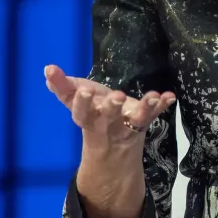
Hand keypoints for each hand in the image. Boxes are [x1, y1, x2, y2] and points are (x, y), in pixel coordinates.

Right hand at [45, 64, 175, 151]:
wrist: (111, 147)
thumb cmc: (92, 114)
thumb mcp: (76, 102)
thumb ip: (64, 88)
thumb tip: (48, 69)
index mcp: (87, 117)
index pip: (80, 111)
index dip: (81, 102)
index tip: (83, 90)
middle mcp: (106, 124)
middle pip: (108, 117)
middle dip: (112, 107)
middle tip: (118, 95)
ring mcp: (126, 126)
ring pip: (135, 120)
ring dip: (144, 108)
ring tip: (152, 97)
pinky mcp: (142, 124)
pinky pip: (153, 116)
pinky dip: (161, 106)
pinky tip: (169, 96)